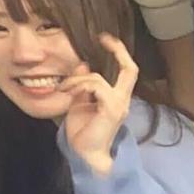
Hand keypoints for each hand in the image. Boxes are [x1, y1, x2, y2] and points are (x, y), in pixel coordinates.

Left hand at [63, 35, 139, 176]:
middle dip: (118, 51)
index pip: (126, 71)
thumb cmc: (82, 131)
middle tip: (103, 39)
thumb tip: (82, 64)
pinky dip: (79, 86)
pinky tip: (68, 94)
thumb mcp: (78, 102)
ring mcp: (119, 105)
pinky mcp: (111, 110)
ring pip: (97, 78)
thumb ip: (81, 85)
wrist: (86, 154)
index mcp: (115, 97)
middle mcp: (122, 99)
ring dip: (75, 80)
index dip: (119, 53)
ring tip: (63, 89)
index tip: (105, 39)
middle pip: (131, 70)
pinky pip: (96, 87)